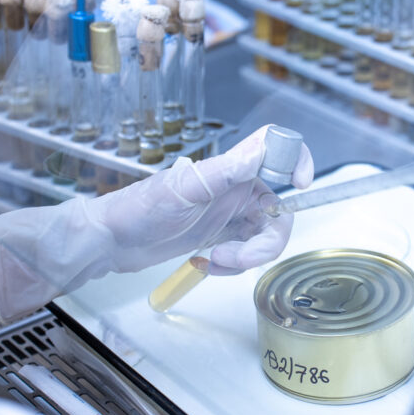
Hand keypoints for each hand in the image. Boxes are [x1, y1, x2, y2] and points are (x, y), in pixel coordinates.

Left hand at [0, 126, 313, 320]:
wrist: (111, 241)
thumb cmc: (138, 208)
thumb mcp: (183, 188)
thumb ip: (225, 171)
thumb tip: (263, 149)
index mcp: (230, 169)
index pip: (277, 149)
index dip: (299, 161)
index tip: (302, 185)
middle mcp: (235, 189)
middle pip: (279, 210)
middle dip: (265, 242)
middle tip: (236, 260)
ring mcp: (228, 215)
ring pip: (264, 236)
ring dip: (246, 257)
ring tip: (212, 263)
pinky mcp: (219, 238)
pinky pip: (244, 253)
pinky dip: (231, 265)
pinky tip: (204, 264)